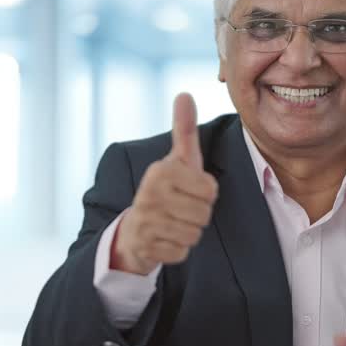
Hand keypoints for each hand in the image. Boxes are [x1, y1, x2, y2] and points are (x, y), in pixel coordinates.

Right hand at [111, 93, 219, 274]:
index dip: (206, 193)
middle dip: (198, 215)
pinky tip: (164, 239)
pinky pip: (182, 252)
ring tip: (172, 222)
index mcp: (161, 172)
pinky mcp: (146, 247)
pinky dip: (177, 249)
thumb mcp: (176, 160)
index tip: (188, 190)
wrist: (134, 229)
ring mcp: (146, 222)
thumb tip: (185, 94)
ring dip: (189, 232)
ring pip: (194, 234)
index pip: (211, 190)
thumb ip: (183, 129)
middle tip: (180, 209)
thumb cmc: (165, 190)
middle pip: (204, 214)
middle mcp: (149, 194)